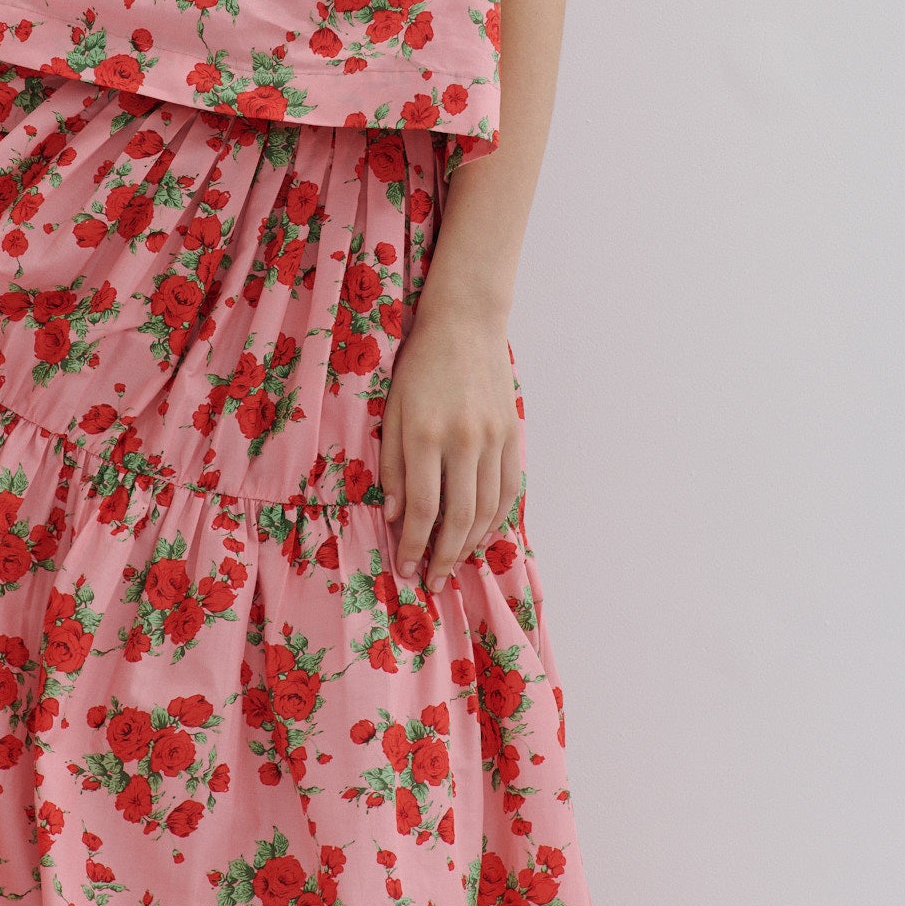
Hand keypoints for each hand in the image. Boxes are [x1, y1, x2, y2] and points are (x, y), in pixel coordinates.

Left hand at [378, 298, 523, 592]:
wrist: (465, 324)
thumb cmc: (419, 366)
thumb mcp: (392, 410)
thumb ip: (391, 463)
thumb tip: (392, 514)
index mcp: (425, 435)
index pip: (420, 508)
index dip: (411, 545)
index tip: (404, 569)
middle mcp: (463, 441)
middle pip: (458, 518)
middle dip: (443, 557)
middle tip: (431, 581)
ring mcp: (493, 439)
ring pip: (487, 510)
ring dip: (470, 545)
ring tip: (453, 565)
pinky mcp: (512, 436)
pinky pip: (508, 490)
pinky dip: (496, 520)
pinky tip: (481, 537)